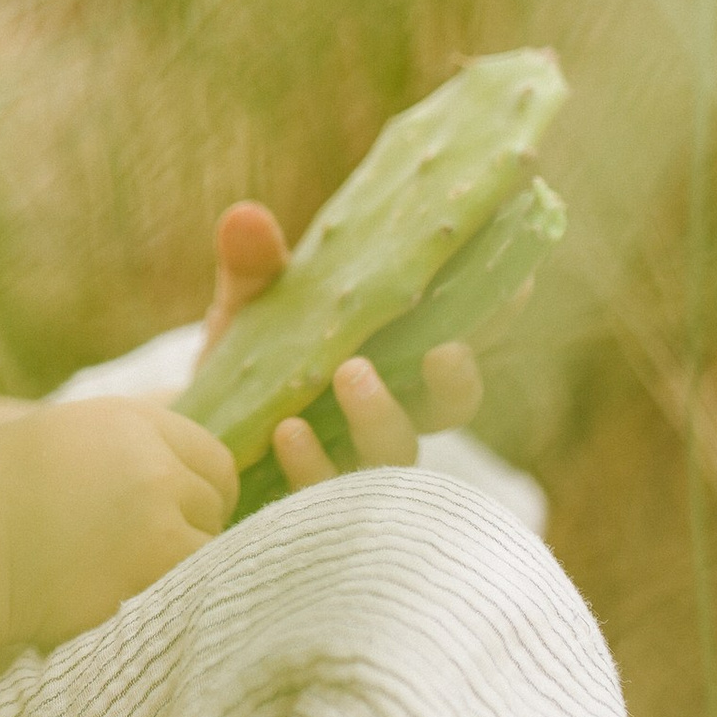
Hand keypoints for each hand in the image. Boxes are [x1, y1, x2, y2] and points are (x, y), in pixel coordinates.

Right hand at [0, 395, 236, 647]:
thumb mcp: (54, 437)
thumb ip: (118, 446)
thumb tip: (169, 471)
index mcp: (127, 420)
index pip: (210, 454)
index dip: (199, 486)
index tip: (178, 510)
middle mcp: (152, 461)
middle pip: (216, 498)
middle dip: (193, 523)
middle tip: (150, 548)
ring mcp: (155, 518)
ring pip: (209, 545)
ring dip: (184, 563)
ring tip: (134, 575)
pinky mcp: (147, 573)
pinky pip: (189, 586)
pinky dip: (168, 596)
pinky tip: (125, 597)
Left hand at [203, 199, 486, 488]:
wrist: (199, 429)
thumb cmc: (251, 357)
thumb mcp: (252, 306)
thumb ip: (255, 268)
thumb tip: (246, 218)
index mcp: (398, 353)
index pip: (462, 331)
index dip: (497, 309)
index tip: (517, 280)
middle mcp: (394, 410)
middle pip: (451, 404)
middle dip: (457, 379)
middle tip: (443, 350)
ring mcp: (356, 457)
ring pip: (396, 453)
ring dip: (381, 416)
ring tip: (351, 374)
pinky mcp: (311, 497)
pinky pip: (325, 492)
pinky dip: (312, 464)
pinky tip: (289, 433)